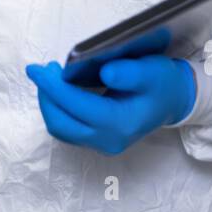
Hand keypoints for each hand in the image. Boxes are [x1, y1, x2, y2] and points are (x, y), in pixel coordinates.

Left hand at [25, 56, 196, 155]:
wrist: (173, 100)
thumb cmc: (162, 82)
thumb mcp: (151, 70)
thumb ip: (130, 73)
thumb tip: (105, 73)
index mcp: (122, 123)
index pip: (77, 106)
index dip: (54, 88)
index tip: (37, 69)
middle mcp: (110, 139)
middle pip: (62, 123)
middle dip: (47, 96)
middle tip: (43, 70)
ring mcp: (103, 143)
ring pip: (61, 129)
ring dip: (49, 104)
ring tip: (50, 77)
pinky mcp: (99, 140)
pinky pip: (68, 129)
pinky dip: (58, 110)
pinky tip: (59, 90)